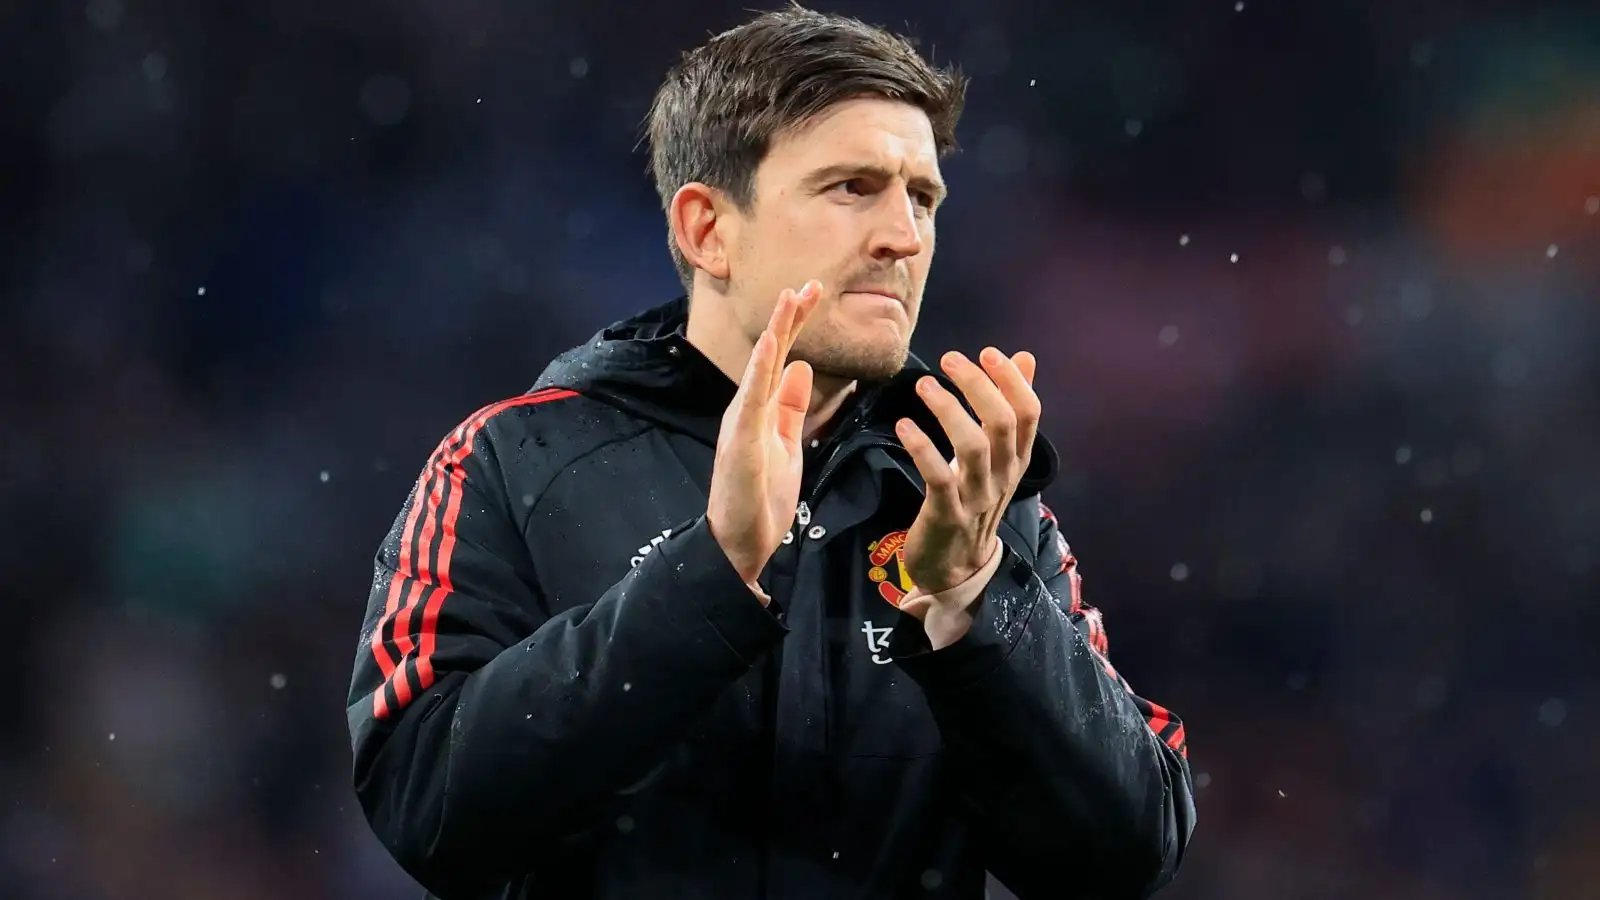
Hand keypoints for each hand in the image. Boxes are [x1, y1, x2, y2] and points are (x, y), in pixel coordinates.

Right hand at [706, 282, 821, 585]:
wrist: (741, 544)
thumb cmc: (761, 499)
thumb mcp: (787, 444)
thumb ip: (792, 408)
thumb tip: (802, 368)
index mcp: (760, 409)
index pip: (780, 358)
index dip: (795, 325)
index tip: (814, 292)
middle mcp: (747, 409)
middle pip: (771, 354)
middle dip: (790, 317)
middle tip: (811, 283)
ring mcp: (741, 423)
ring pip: (760, 368)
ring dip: (775, 332)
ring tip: (790, 298)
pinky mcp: (741, 442)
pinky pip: (751, 401)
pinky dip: (760, 371)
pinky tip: (770, 346)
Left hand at [897, 348, 1039, 598]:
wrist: (956, 568)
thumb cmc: (973, 502)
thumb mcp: (997, 458)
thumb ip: (1010, 408)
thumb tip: (1025, 358)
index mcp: (1016, 460)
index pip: (1029, 414)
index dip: (1012, 380)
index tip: (988, 353)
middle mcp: (1002, 476)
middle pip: (1001, 423)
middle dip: (978, 386)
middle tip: (950, 359)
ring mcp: (976, 497)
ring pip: (972, 446)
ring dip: (948, 410)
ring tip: (924, 385)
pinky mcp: (946, 513)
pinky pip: (937, 476)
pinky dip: (921, 447)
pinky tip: (904, 425)